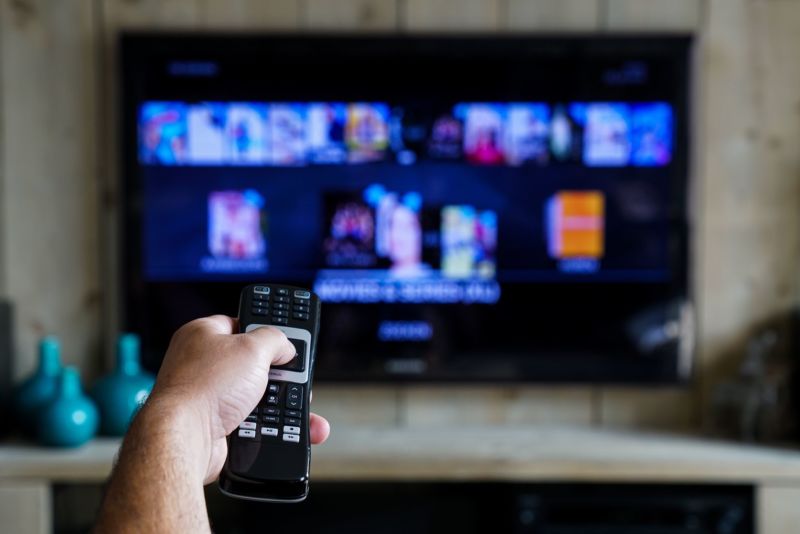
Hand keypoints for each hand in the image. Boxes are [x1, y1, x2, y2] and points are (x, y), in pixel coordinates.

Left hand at [150, 315, 330, 483]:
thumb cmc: (204, 389)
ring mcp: (205, 394)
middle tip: (287, 377)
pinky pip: (246, 419)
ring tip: (283, 405)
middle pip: (249, 362)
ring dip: (272, 402)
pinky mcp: (212, 422)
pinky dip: (260, 423)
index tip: (283, 341)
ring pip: (250, 394)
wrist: (186, 437)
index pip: (240, 324)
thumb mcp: (253, 348)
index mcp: (202, 334)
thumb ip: (275, 339)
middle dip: (273, 374)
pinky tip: (269, 424)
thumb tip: (285, 346)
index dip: (264, 332)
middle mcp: (199, 363)